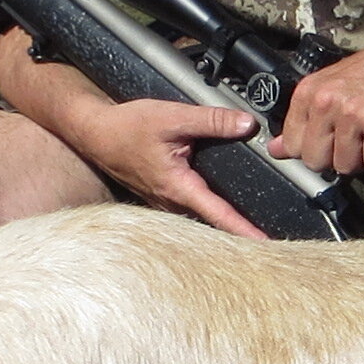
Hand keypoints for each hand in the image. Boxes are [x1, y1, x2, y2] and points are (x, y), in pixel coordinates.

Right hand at [64, 94, 270, 238]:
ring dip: (222, 222)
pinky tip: (219, 207)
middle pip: (212, 222)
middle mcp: (171, 201)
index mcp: (178, 187)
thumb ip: (212, 121)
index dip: (244, 230)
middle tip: (268, 240)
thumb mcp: (173, 117)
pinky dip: (206, 210)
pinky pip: (188, 209)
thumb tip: (245, 125)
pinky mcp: (160, 196)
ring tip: (250, 229)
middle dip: (238, 230)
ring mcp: (163, 202)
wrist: (95, 132)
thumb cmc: (126, 127)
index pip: (218, 214)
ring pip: (199, 217)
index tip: (265, 246)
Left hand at [272, 32, 363, 178]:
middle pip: (316, 161)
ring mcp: (351, 114)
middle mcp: (325, 102)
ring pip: (346, 166)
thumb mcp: (331, 86)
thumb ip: (303, 119)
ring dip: (362, 157)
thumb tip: (277, 149)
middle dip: (335, 157)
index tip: (326, 142)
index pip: (291, 144)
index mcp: (308, 92)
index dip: (311, 149)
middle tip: (353, 138)